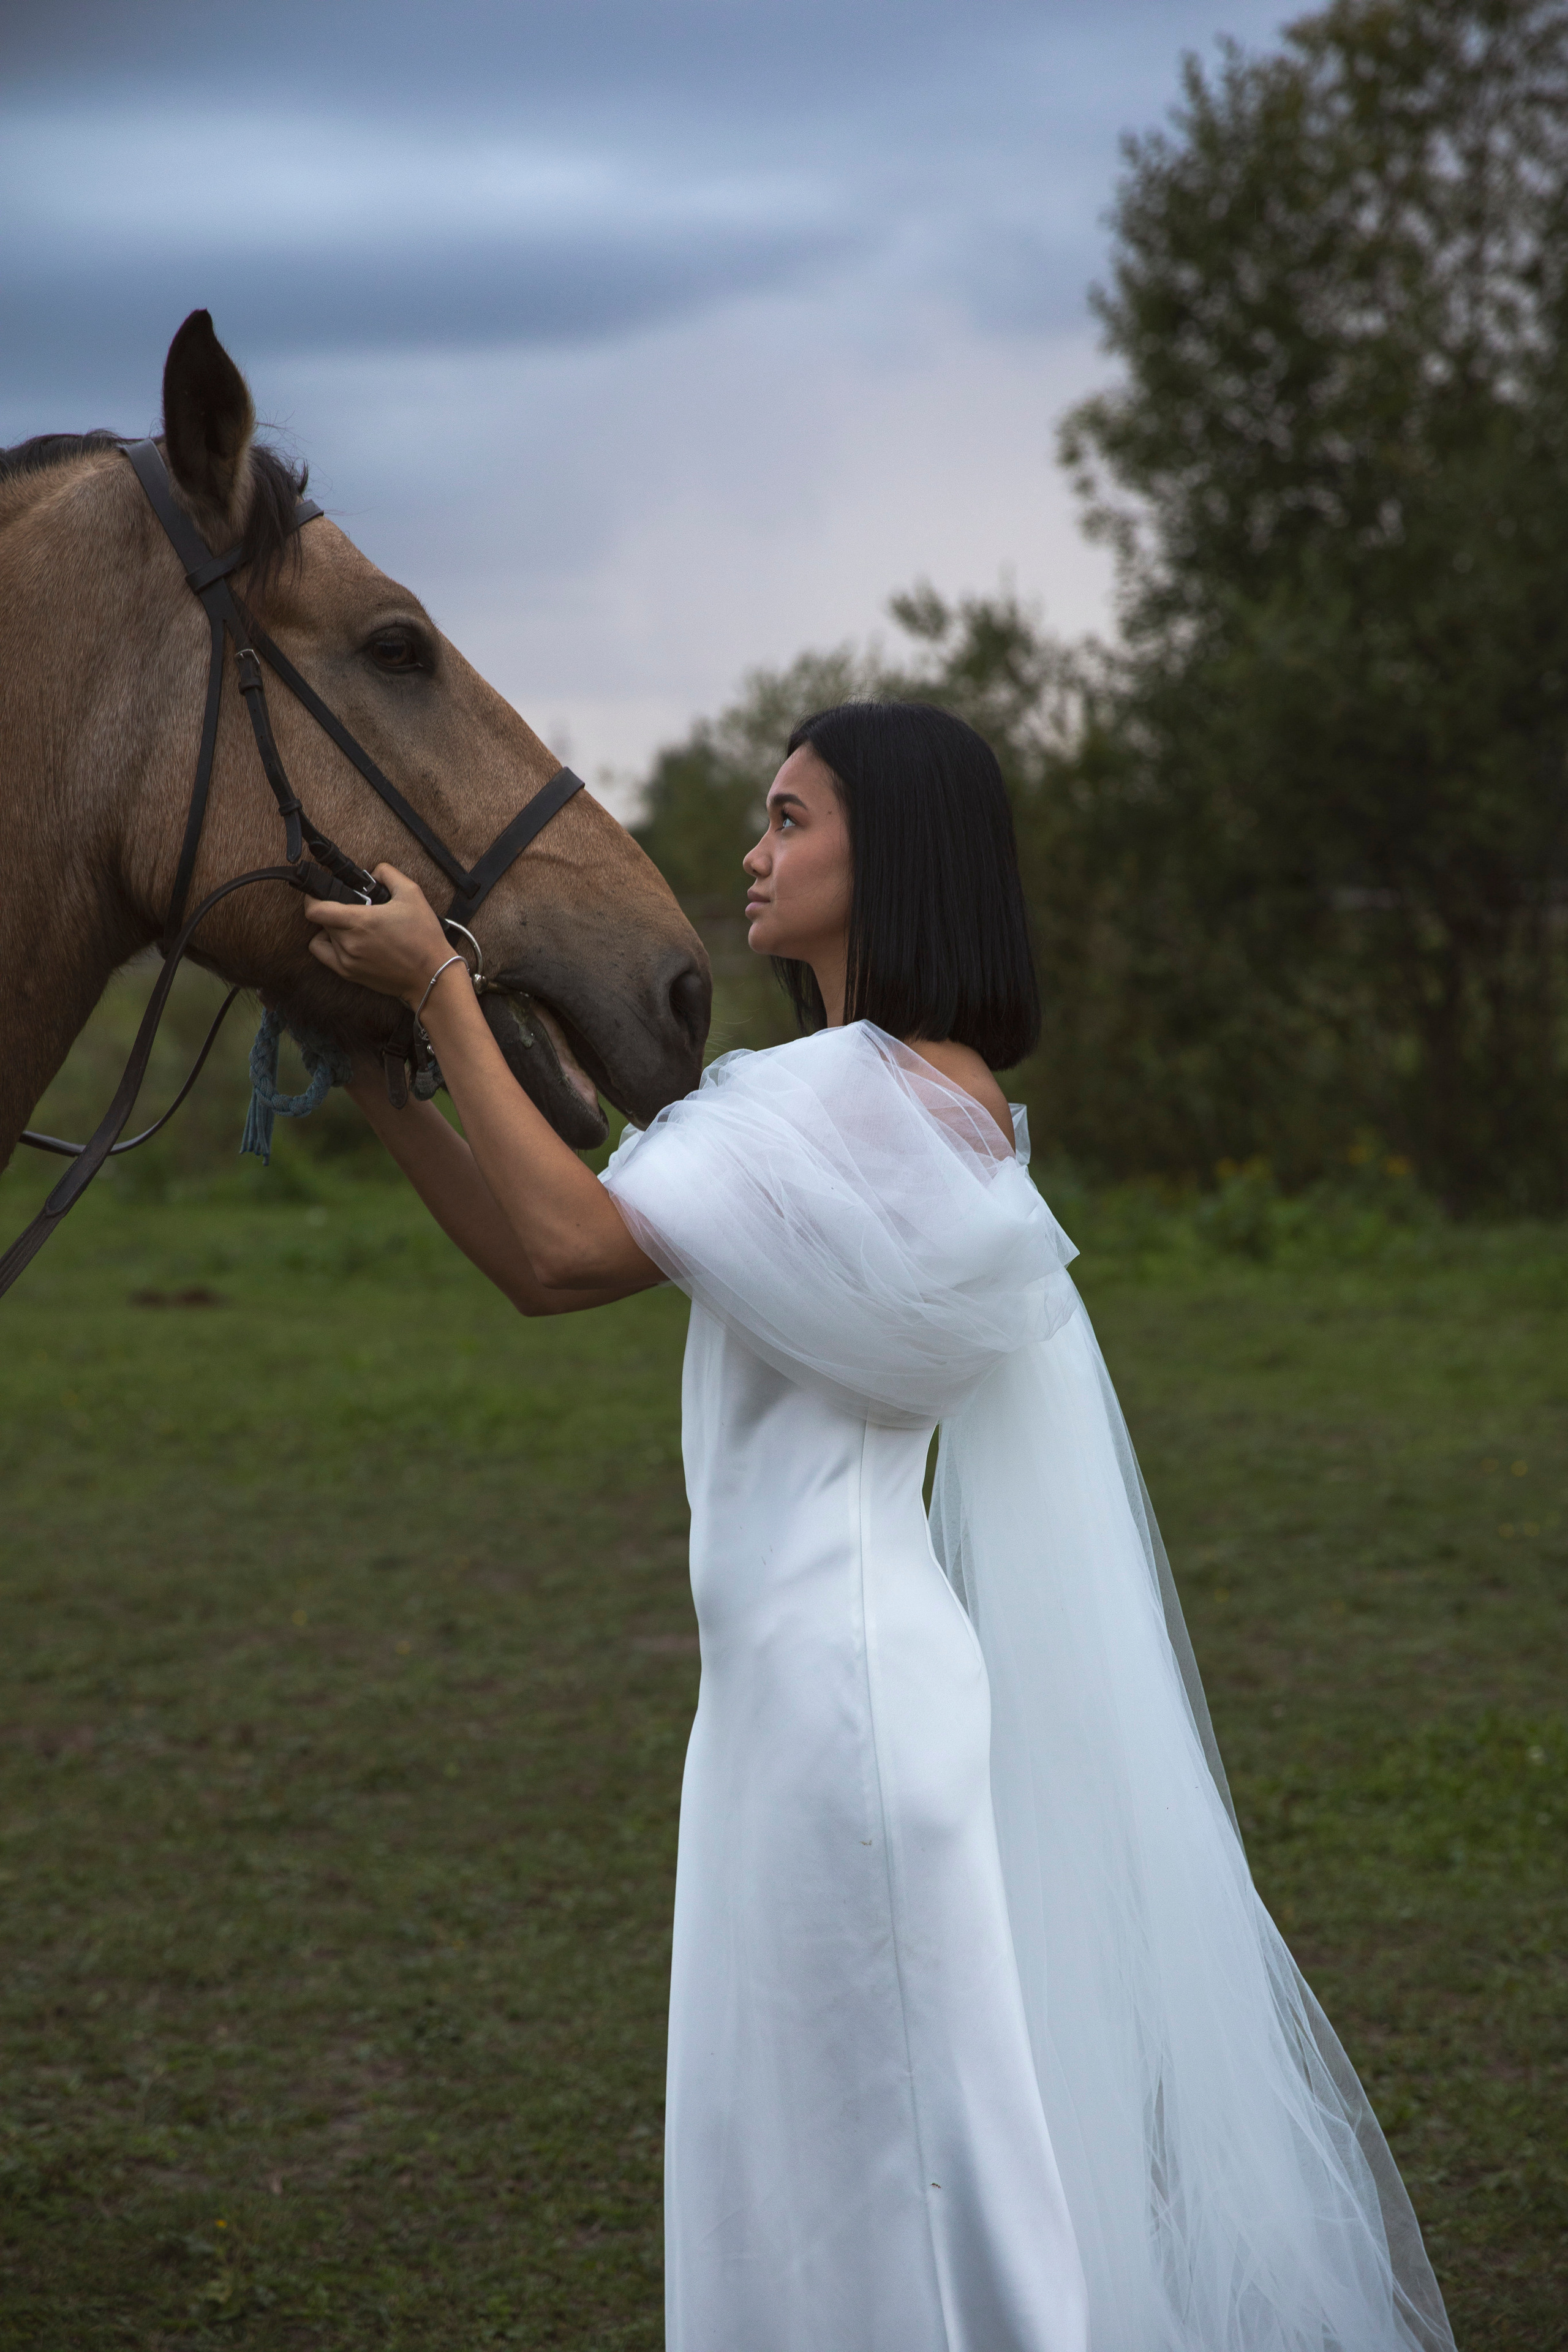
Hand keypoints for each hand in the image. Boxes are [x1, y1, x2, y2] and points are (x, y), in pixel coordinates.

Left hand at [303, 865, 453, 1008]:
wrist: (431, 975)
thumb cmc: (424, 936)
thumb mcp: (411, 893)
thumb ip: (387, 874)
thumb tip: (372, 872)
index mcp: (361, 921)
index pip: (315, 909)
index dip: (311, 898)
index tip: (318, 892)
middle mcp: (349, 943)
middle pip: (320, 921)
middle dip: (329, 909)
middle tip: (348, 907)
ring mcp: (347, 961)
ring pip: (323, 937)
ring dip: (332, 928)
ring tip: (352, 926)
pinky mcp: (349, 974)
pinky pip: (324, 955)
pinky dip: (330, 945)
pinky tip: (346, 941)